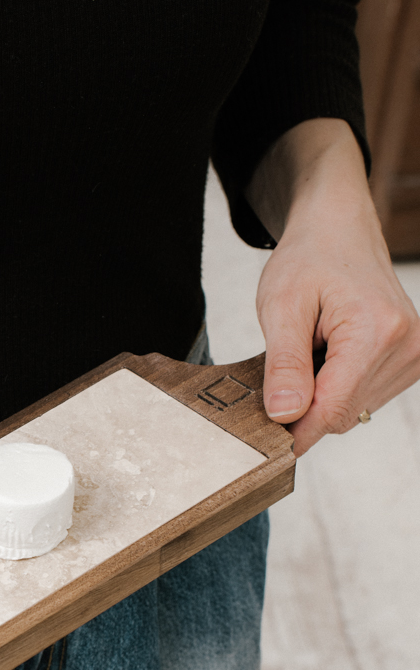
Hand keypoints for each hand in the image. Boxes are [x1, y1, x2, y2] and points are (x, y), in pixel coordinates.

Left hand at [248, 119, 419, 455]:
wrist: (338, 229)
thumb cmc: (308, 259)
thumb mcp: (281, 306)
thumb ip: (284, 364)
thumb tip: (284, 415)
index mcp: (377, 330)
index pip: (333, 409)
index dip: (295, 430)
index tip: (264, 440)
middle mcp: (407, 345)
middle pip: (342, 415)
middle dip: (305, 407)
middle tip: (281, 373)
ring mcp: (414, 354)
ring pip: (353, 411)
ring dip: (322, 396)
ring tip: (312, 352)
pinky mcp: (411, 359)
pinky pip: (364, 397)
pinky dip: (338, 388)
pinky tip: (329, 357)